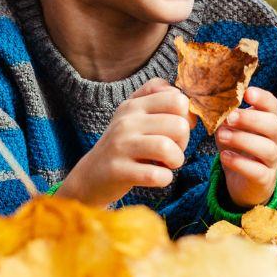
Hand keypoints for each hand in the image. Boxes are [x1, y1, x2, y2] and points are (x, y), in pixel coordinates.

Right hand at [57, 79, 189, 206]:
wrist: (91, 175)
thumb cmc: (123, 144)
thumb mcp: (134, 114)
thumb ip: (159, 97)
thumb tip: (186, 101)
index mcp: (134, 105)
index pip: (177, 99)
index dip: (186, 118)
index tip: (176, 131)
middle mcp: (126, 122)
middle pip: (179, 125)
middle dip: (183, 142)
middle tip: (171, 151)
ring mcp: (121, 146)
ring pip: (167, 148)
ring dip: (176, 160)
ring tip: (167, 164)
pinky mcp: (118, 170)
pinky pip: (156, 175)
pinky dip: (165, 179)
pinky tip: (157, 177)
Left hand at [215, 87, 276, 207]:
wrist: (242, 182)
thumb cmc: (236, 148)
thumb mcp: (229, 129)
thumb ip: (223, 116)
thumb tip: (210, 103)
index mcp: (268, 121)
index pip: (272, 105)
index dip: (262, 97)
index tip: (246, 93)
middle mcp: (275, 139)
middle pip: (274, 125)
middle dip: (251, 119)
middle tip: (229, 117)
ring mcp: (272, 160)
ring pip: (267, 148)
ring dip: (243, 140)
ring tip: (221, 136)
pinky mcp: (265, 178)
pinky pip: (258, 170)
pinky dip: (240, 163)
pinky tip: (224, 157)